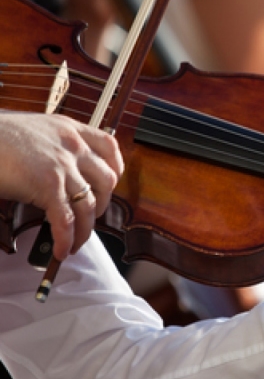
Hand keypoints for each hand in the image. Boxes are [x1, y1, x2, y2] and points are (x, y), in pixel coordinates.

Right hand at [0, 112, 122, 259]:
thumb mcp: (33, 133)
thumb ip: (52, 148)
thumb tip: (59, 174)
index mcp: (68, 128)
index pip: (108, 146)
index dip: (115, 168)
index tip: (111, 183)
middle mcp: (72, 145)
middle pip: (106, 181)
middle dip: (101, 205)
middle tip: (88, 217)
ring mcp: (62, 165)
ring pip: (88, 206)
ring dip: (85, 230)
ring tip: (75, 243)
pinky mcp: (48, 185)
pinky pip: (65, 220)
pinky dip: (66, 239)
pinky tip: (61, 250)